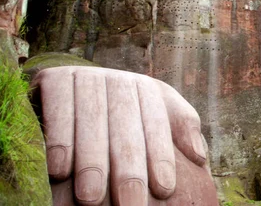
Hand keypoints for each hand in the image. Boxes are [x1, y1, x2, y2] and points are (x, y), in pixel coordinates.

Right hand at [31, 66, 211, 204]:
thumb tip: (199, 156)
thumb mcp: (153, 119)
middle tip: (130, 204)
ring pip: (92, 118)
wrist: (67, 92)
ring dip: (92, 160)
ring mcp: (85, 76)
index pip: (157, 122)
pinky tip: (59, 170)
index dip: (161, 155)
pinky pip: (58, 107)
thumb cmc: (117, 119)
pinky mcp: (54, 77)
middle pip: (126, 124)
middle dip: (128, 167)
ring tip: (92, 198)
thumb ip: (180, 131)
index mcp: (146, 89)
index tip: (164, 189)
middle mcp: (118, 79)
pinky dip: (58, 139)